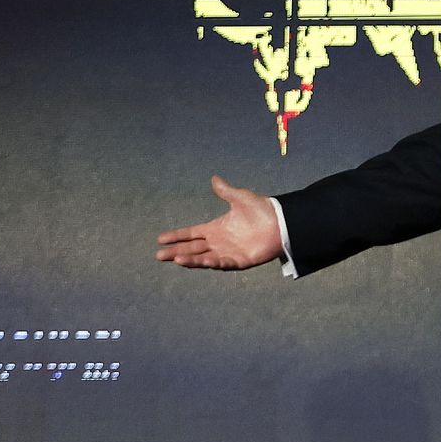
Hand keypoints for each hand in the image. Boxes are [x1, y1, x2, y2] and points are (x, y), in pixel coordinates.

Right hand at [155, 176, 283, 270]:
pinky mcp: (239, 260)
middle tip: (159, 255)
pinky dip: (211, 262)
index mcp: (216, 228)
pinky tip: (199, 261)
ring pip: (204, 257)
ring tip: (175, 259)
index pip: (191, 233)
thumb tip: (214, 178)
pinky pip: (222, 263)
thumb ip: (225, 191)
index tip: (160, 239)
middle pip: (193, 248)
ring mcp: (228, 252)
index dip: (177, 236)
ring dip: (190, 259)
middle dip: (176, 251)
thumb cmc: (262, 209)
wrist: (281, 221)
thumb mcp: (240, 198)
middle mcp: (219, 242)